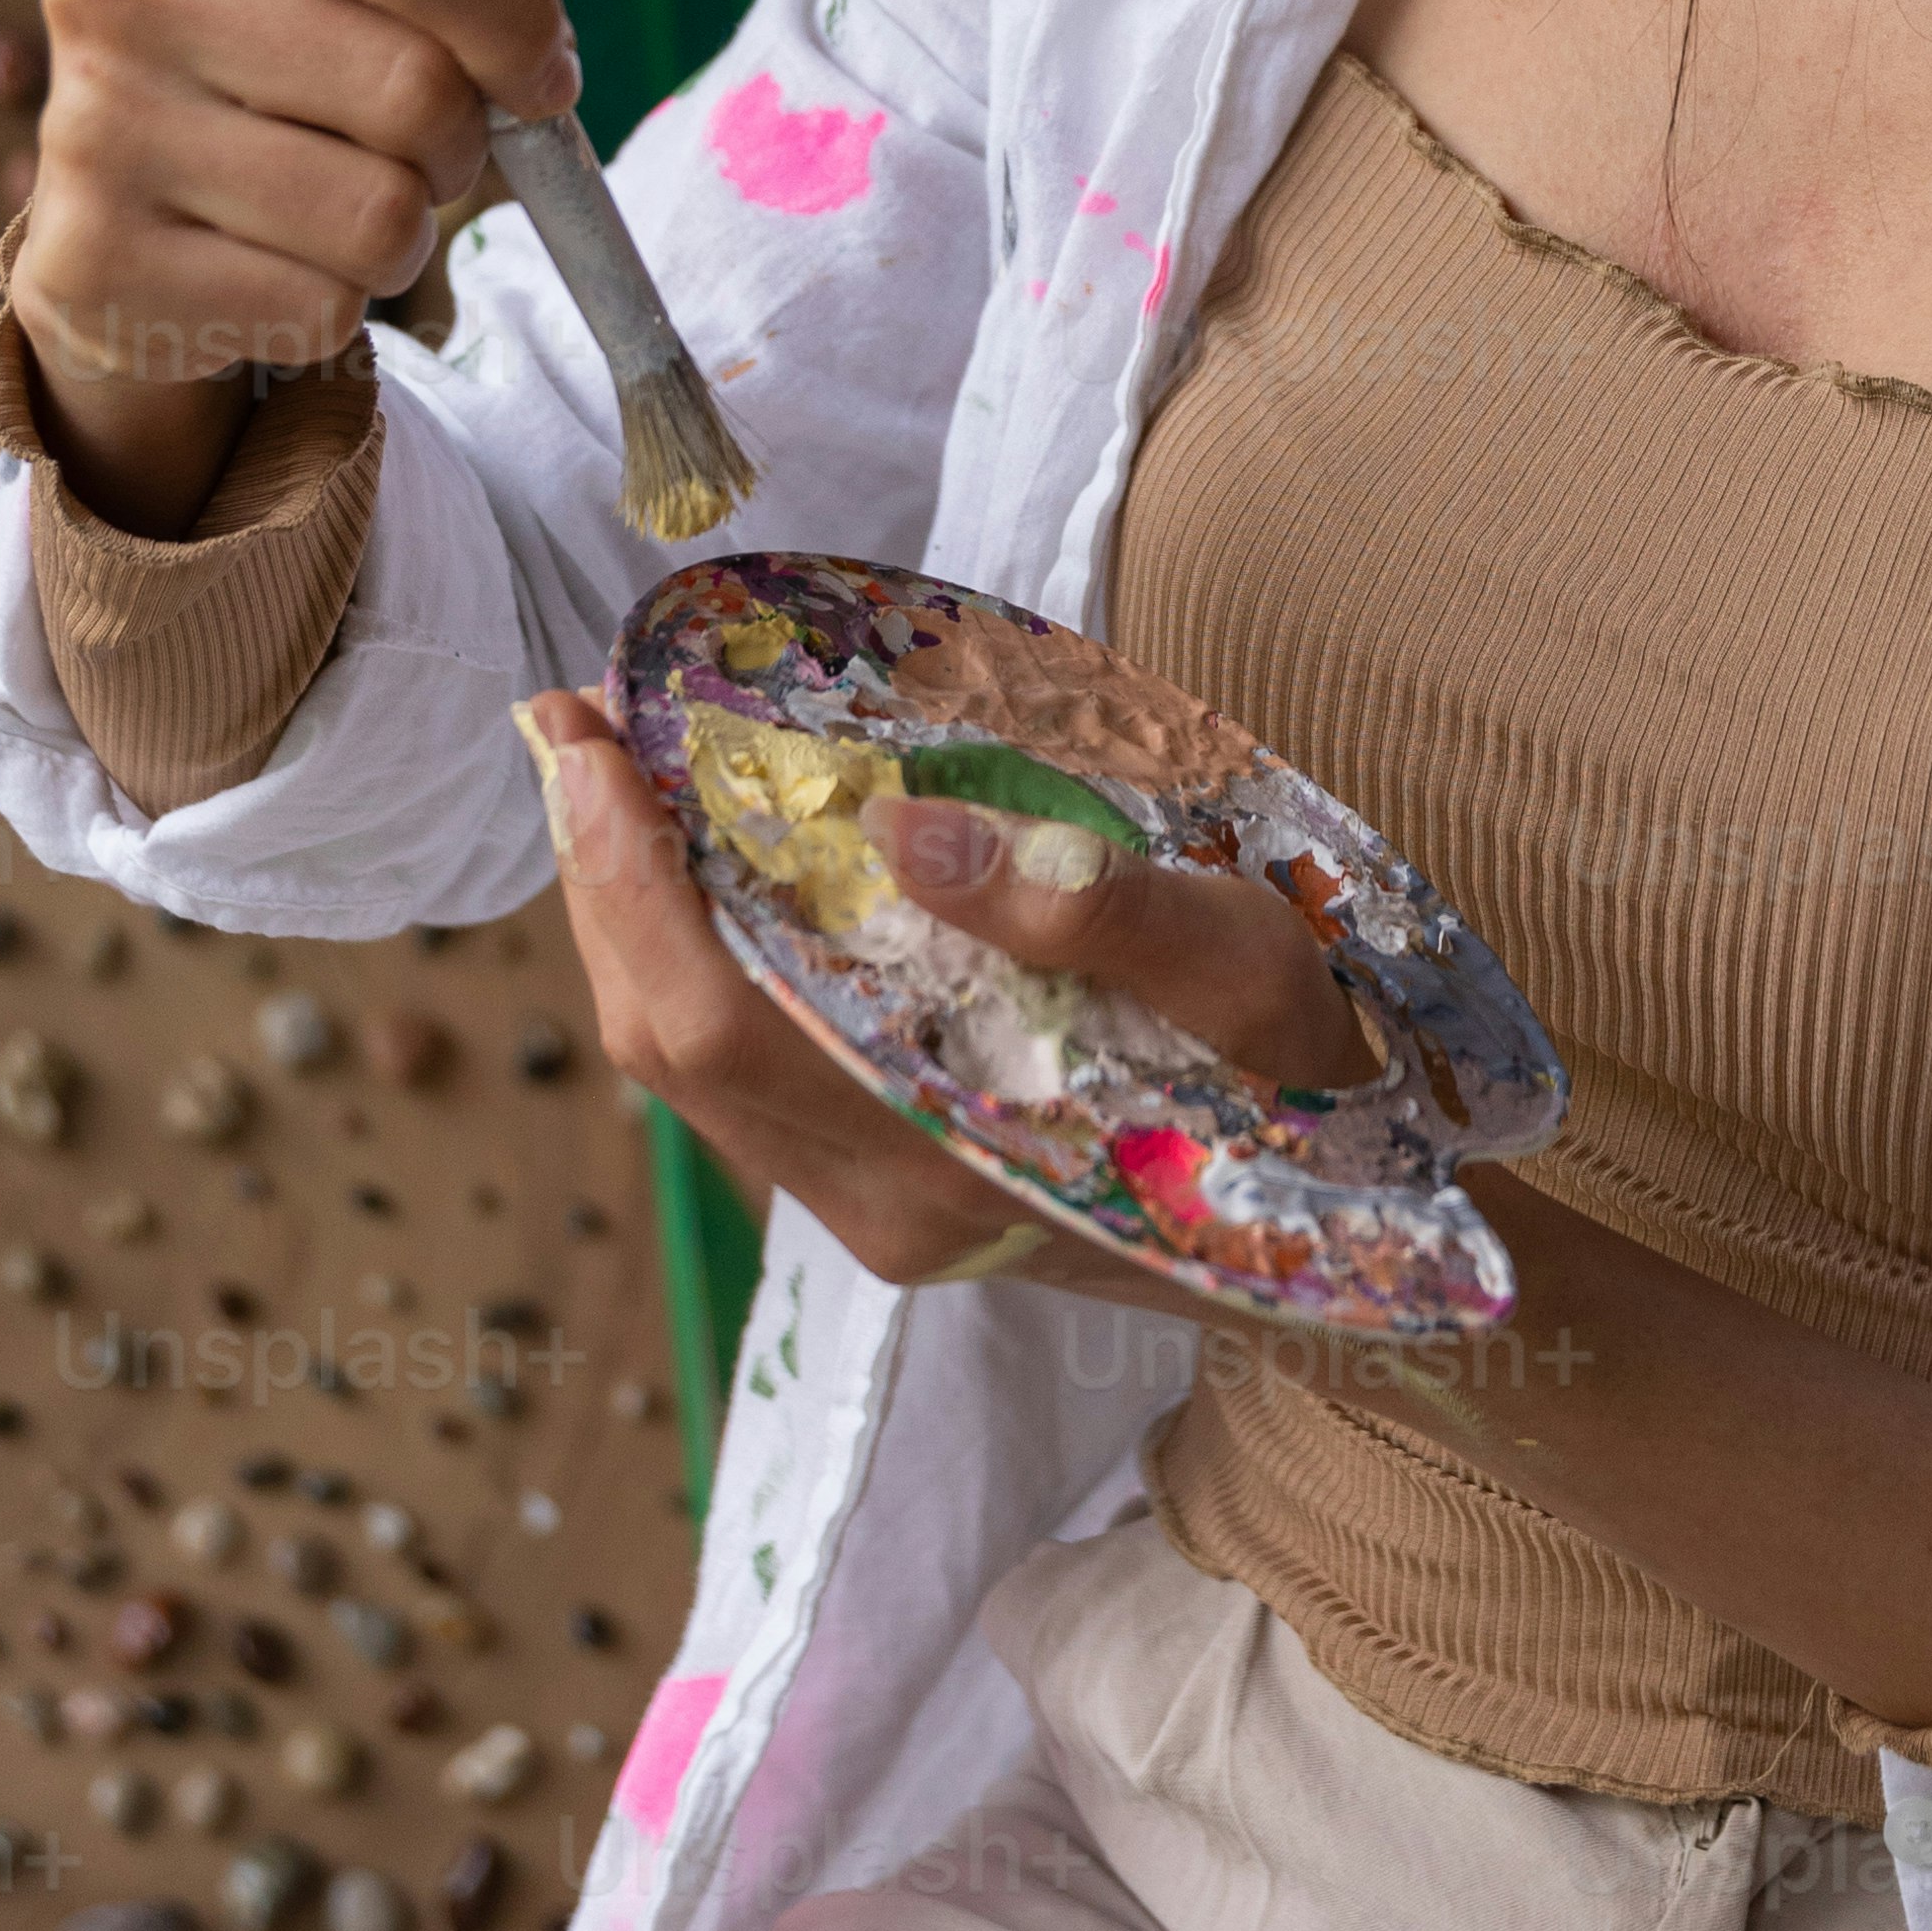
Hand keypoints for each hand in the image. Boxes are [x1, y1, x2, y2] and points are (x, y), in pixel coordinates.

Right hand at [17, 0, 594, 529]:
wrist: (140, 211)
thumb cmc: (300, 56)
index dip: (514, 13)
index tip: (544, 69)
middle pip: (411, 85)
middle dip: (466, 138)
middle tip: (434, 146)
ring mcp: (90, 128)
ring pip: (379, 214)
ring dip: (408, 230)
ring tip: (353, 201)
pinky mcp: (94, 265)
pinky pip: (321, 308)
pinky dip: (340, 301)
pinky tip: (281, 262)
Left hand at [515, 689, 1374, 1303]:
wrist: (1356, 1210)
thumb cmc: (1304, 1072)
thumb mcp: (1244, 967)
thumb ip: (1093, 907)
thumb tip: (900, 829)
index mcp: (948, 1156)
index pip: (712, 1020)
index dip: (623, 881)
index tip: (585, 739)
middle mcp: (884, 1204)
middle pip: (665, 1043)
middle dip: (596, 875)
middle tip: (575, 720)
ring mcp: (875, 1211)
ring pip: (686, 1066)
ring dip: (632, 914)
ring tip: (619, 770)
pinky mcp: (882, 1191)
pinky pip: (738, 1073)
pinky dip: (693, 957)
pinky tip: (706, 867)